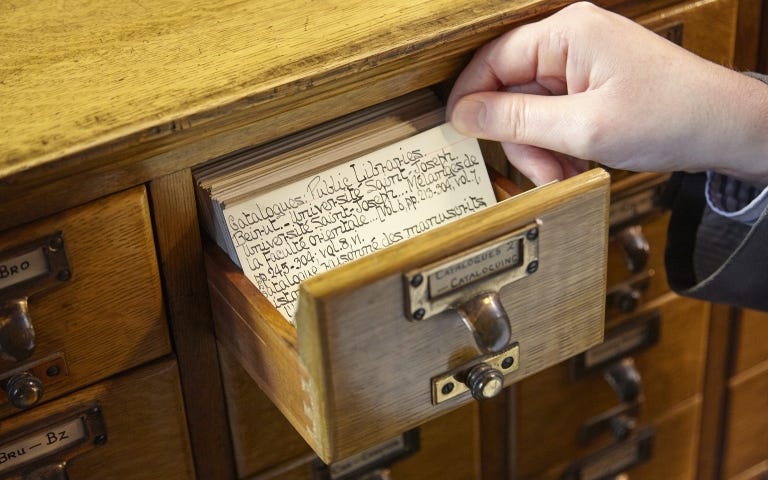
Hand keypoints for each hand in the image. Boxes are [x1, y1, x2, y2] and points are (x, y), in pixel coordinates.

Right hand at [447, 2, 767, 184]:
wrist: (726, 129)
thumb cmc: (671, 117)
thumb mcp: (583, 127)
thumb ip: (516, 121)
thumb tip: (462, 115)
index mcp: (566, 34)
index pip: (492, 60)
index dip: (470, 99)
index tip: (458, 134)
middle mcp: (570, 42)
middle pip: (511, 92)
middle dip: (522, 139)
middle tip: (540, 172)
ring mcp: (580, 64)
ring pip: (531, 112)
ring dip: (541, 150)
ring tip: (565, 173)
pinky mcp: (590, 86)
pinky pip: (554, 117)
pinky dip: (558, 146)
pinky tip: (577, 164)